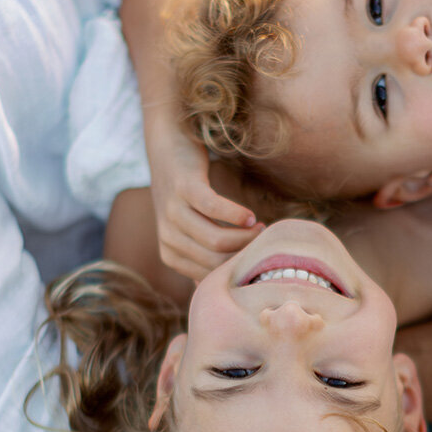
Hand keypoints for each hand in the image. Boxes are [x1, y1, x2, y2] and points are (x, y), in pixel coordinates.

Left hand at [146, 122, 262, 280]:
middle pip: (214, 263)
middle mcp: (168, 237)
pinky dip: (237, 215)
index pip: (210, 276)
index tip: (257, 260)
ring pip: (216, 241)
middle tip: (265, 245)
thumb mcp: (190, 228)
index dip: (237, 270)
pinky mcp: (184, 188)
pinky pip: (214, 209)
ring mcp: (173, 213)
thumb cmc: (187, 192)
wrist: (166, 147)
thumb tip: (227, 284)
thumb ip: (204, 255)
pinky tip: (251, 216)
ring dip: (245, 238)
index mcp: (170, 254)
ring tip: (262, 229)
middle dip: (244, 257)